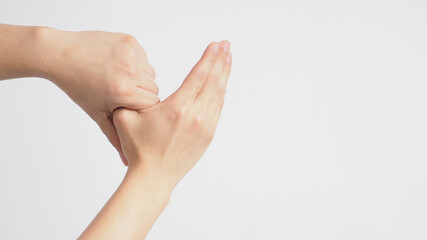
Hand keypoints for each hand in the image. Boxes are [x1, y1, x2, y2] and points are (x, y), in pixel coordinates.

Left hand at [39, 28, 159, 164]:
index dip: (139, 108)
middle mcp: (130, 71)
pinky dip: (135, 62)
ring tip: (116, 78)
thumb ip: (116, 137)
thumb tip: (129, 162)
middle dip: (140, 92)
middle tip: (120, 92)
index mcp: (124, 92)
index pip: (151, 105)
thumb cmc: (78, 86)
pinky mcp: (130, 40)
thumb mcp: (97, 114)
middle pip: (153, 89)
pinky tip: (116, 64)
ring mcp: (130, 54)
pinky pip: (144, 58)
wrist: (60, 54)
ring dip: (139, 77)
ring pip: (150, 73)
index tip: (124, 105)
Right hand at [113, 40, 231, 188]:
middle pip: (213, 82)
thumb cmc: (138, 149)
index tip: (216, 45)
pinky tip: (222, 84)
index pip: (198, 75)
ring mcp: (205, 127)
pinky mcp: (208, 136)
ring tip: (228, 59)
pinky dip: (221, 93)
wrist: (153, 178)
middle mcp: (196, 116)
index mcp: (177, 108)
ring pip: (219, 94)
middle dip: (221, 60)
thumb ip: (132, 96)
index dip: (208, 58)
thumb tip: (137, 83)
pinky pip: (218, 109)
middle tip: (227, 45)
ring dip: (224, 75)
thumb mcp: (125, 118)